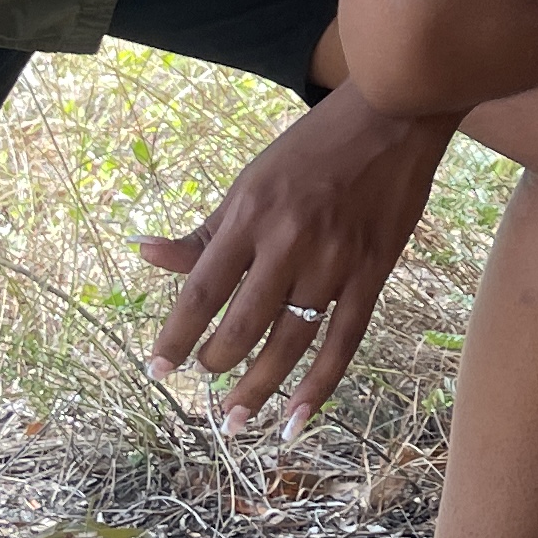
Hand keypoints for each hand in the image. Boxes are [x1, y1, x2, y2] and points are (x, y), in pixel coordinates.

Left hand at [138, 81, 455, 436]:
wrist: (391, 117)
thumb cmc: (311, 148)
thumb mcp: (249, 180)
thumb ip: (205, 229)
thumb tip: (146, 253)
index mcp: (251, 214)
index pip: (202, 290)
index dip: (176, 336)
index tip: (158, 371)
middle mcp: (289, 242)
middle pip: (243, 324)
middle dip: (217, 363)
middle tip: (206, 382)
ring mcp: (335, 261)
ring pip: (289, 342)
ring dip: (259, 387)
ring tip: (236, 420)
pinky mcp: (372, 273)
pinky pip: (343, 342)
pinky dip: (319, 386)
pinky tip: (296, 418)